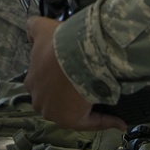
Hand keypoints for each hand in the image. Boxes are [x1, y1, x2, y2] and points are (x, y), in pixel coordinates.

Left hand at [24, 16, 125, 131]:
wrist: (77, 54)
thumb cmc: (59, 43)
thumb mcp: (42, 28)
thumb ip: (32, 26)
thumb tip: (30, 34)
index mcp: (32, 81)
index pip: (43, 82)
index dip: (56, 76)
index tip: (72, 70)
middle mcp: (39, 100)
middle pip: (55, 99)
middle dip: (67, 93)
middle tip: (88, 82)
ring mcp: (54, 112)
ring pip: (71, 110)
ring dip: (85, 106)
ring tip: (103, 98)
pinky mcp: (72, 120)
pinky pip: (90, 122)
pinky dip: (106, 121)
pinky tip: (119, 121)